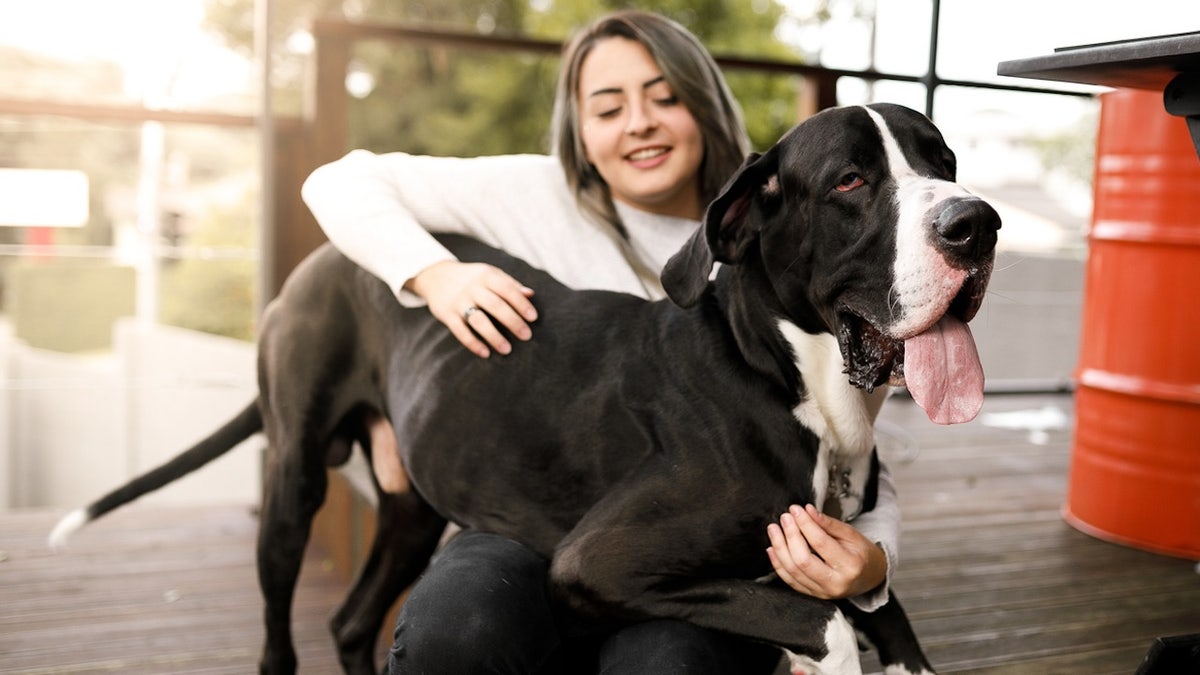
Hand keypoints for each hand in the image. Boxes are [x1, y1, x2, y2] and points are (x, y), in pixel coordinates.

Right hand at [406, 260, 537, 357]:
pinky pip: (460, 331)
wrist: (435, 276)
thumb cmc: (472, 278)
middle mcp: (472, 288)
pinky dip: (473, 343)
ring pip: (478, 320)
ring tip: (507, 350)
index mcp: (486, 276)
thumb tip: (531, 294)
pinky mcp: (446, 315)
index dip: (521, 303)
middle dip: (512, 321)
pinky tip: (486, 353)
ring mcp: (458, 302)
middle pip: (495, 305)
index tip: (533, 318)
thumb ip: (510, 284)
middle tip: (526, 336)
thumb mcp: (490, 273)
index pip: (507, 289)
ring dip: (493, 336)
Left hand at [766, 504, 886, 599]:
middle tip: (784, 518)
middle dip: (790, 536)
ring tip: (774, 529)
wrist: (870, 577)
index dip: (805, 524)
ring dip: (779, 548)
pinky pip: (790, 581)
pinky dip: (778, 564)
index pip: (821, 543)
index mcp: (850, 565)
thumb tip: (807, 511)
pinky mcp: (813, 595)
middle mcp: (835, 583)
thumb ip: (828, 524)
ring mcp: (823, 592)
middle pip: (803, 560)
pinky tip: (772, 548)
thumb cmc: (862, 554)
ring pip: (793, 572)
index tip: (796, 509)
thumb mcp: (851, 534)